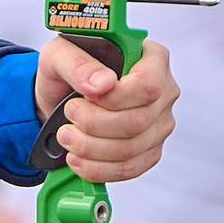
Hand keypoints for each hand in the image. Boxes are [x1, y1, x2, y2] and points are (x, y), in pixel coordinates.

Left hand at [33, 36, 178, 182]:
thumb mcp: (60, 54)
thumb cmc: (66, 69)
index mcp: (151, 58)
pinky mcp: (150, 149)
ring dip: (91, 148)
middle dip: (94, 124)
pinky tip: (77, 159)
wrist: (61, 98)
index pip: (148, 85)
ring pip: (132, 148)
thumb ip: (78, 64)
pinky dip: (98, 168)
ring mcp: (159, 122)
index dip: (115, 98)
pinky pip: (130, 168)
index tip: (85, 96)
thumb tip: (102, 84)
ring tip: (67, 136)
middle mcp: (163, 90)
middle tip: (69, 114)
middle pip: (138, 121)